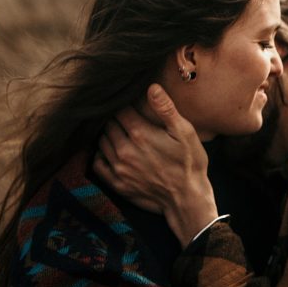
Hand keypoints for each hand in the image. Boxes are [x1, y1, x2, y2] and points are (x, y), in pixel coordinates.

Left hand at [92, 84, 218, 246]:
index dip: (126, 106)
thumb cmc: (189, 163)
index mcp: (140, 134)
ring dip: (109, 135)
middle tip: (128, 120)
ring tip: (122, 134)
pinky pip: (98, 163)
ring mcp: (119, 169)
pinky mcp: (117, 184)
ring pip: (102, 141)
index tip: (133, 107)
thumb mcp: (185, 133)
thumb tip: (151, 87)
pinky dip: (102, 154)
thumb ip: (166, 109)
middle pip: (109, 124)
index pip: (120, 110)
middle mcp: (124, 150)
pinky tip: (113, 152)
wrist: (187, 198)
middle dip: (117, 120)